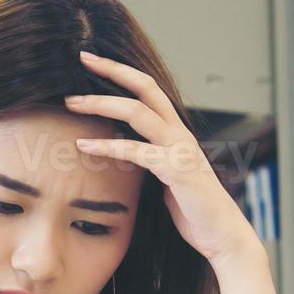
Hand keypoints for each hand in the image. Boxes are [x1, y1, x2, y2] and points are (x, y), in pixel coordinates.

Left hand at [67, 50, 258, 265]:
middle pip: (145, 88)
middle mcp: (180, 133)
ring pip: (137, 113)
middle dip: (112, 71)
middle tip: (82, 58)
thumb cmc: (194, 209)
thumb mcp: (167, 176)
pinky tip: (84, 145)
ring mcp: (179, 149)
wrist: (221, 235)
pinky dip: (107, 146)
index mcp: (177, 132)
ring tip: (72, 102)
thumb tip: (125, 152)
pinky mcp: (175, 170)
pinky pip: (136, 152)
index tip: (94, 61)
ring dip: (102, 104)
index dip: (122, 72)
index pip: (149, 90)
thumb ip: (149, 158)